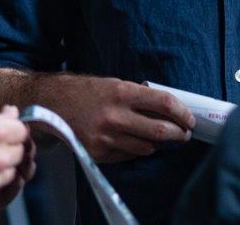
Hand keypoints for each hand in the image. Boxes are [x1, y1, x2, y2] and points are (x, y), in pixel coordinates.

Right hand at [37, 75, 193, 162]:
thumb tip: (168, 110)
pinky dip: (138, 150)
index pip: (164, 103)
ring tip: (162, 138)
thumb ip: (139, 96)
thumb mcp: (114, 84)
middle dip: (178, 133)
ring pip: (147, 147)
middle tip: (184, 133)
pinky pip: (128, 155)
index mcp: (121, 92)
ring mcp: (105, 137)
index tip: (190, 119)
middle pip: (160, 130)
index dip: (182, 113)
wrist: (50, 104)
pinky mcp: (97, 153)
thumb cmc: (85, 91)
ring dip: (159, 144)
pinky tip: (137, 142)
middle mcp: (114, 116)